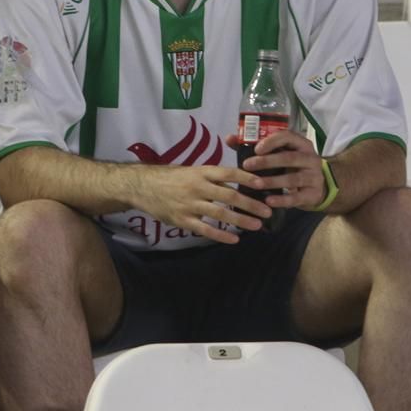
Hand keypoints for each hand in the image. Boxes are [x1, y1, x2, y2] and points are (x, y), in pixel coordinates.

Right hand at [131, 165, 273, 244]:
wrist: (143, 187)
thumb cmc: (171, 177)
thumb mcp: (191, 171)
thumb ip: (212, 177)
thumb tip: (236, 183)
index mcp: (201, 172)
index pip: (228, 173)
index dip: (246, 178)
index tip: (263, 183)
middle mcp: (197, 187)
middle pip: (229, 196)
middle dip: (251, 204)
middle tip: (267, 211)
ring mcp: (190, 204)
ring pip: (220, 214)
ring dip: (241, 221)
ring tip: (257, 225)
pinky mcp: (182, 220)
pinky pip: (205, 229)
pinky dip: (221, 235)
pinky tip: (234, 239)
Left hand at [225, 130, 325, 209]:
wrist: (316, 188)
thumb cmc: (291, 167)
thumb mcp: (279, 154)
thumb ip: (254, 146)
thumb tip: (230, 138)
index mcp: (301, 144)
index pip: (288, 137)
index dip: (272, 141)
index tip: (255, 148)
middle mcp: (310, 158)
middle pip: (289, 158)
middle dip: (267, 161)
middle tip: (247, 165)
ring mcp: (314, 177)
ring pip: (293, 178)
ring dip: (272, 181)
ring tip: (255, 184)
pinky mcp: (313, 194)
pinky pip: (297, 197)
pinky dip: (282, 200)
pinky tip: (269, 202)